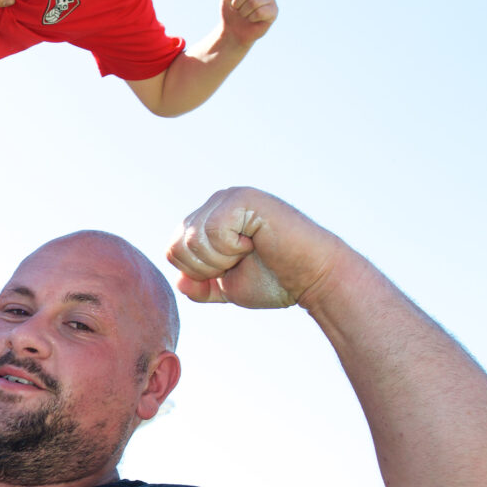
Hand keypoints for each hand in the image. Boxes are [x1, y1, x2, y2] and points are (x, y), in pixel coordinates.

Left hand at [166, 187, 338, 308]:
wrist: (313, 278)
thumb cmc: (275, 281)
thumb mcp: (226, 288)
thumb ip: (200, 286)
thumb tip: (179, 281)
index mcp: (208, 220)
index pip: (173, 250)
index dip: (197, 273)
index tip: (231, 270)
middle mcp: (215, 203)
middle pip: (178, 245)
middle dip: (207, 268)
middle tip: (241, 261)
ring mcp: (228, 198)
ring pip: (193, 239)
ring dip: (221, 259)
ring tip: (249, 251)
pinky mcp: (243, 198)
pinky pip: (212, 231)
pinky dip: (232, 248)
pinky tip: (254, 242)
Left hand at [220, 0, 277, 48]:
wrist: (234, 29)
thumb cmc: (231, 10)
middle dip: (237, 3)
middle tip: (237, 8)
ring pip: (254, 2)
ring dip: (244, 11)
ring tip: (244, 14)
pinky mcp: (274, 10)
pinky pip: (260, 12)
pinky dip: (251, 18)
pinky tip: (252, 19)